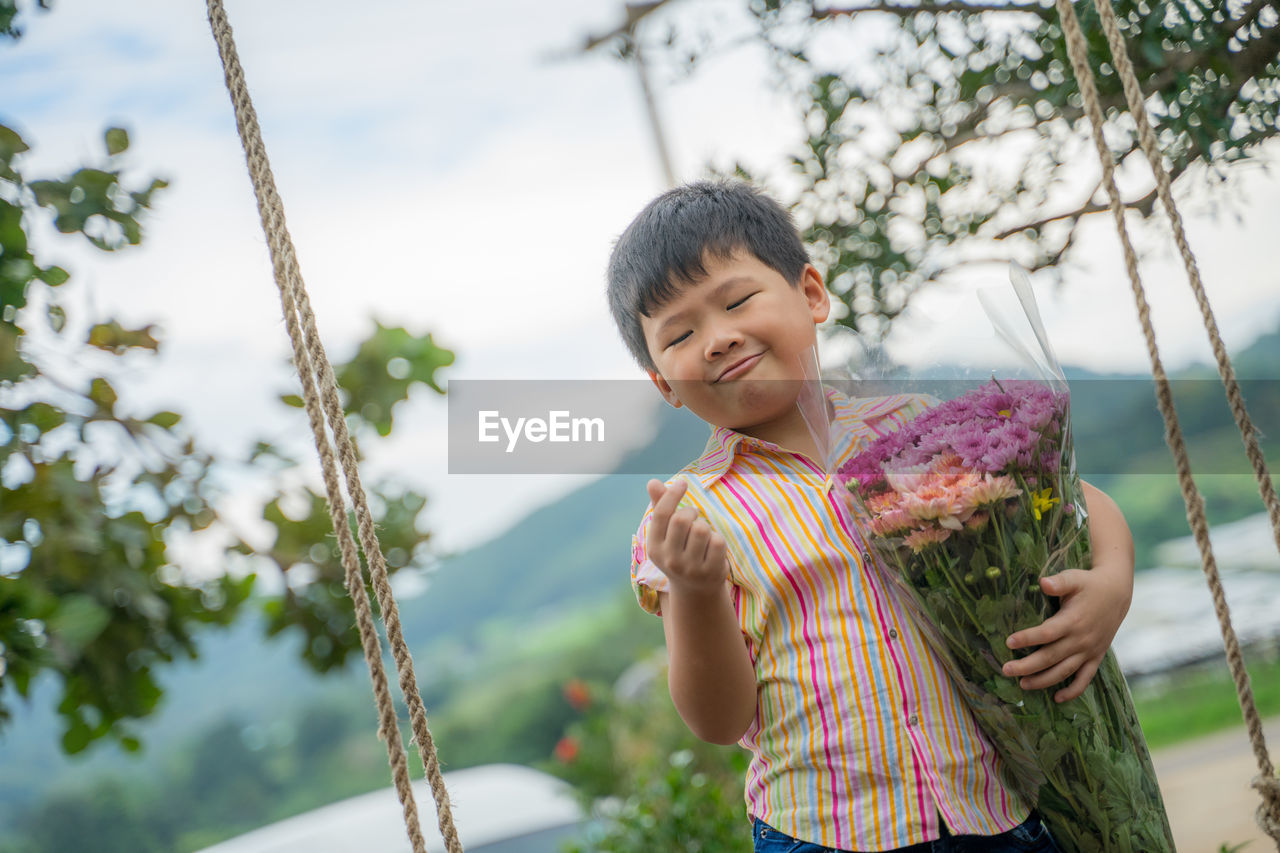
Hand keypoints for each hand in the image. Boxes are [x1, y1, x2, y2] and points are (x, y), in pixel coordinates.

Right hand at [645, 479, 728, 595]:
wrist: (695, 590)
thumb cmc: (679, 552)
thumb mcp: (666, 534)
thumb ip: (660, 507)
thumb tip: (652, 481)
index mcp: (654, 547)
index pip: (661, 514)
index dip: (672, 495)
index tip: (683, 483)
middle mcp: (669, 559)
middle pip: (682, 519)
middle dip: (691, 511)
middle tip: (694, 516)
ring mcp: (690, 568)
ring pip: (701, 529)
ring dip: (704, 525)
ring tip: (702, 535)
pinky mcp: (710, 573)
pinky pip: (717, 541)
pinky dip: (717, 538)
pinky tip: (712, 548)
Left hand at [1001, 565, 1131, 702]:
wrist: (1117, 593)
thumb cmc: (1089, 584)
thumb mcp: (1075, 578)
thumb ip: (1059, 582)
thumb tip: (1043, 582)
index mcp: (1073, 620)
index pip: (1047, 634)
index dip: (1028, 639)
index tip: (1009, 642)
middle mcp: (1081, 639)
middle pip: (1051, 657)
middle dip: (1027, 666)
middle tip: (1006, 670)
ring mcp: (1089, 651)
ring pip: (1064, 671)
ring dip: (1044, 681)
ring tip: (1023, 684)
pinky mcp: (1096, 657)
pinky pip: (1085, 679)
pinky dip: (1073, 691)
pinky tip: (1057, 698)